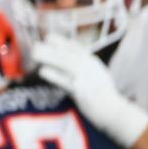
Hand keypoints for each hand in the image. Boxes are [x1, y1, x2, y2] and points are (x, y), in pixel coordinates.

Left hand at [32, 34, 147, 148]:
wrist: (113, 111)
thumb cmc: (102, 95)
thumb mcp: (94, 76)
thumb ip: (81, 69)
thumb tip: (62, 64)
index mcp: (92, 62)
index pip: (76, 48)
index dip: (61, 41)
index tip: (47, 37)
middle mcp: (90, 67)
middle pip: (67, 54)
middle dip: (50, 49)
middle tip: (35, 46)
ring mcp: (86, 78)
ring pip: (64, 64)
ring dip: (48, 57)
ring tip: (34, 55)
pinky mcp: (81, 91)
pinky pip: (64, 81)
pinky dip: (53, 75)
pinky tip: (42, 71)